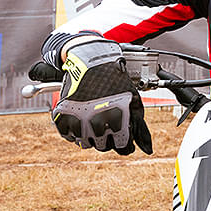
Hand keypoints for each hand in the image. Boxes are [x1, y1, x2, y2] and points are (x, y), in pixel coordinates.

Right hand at [52, 39, 152, 154]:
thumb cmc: (116, 80)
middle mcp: (96, 122)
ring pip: (86, 143)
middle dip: (108, 137)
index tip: (122, 135)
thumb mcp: (134, 100)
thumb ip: (140, 127)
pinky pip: (69, 136)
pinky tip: (82, 117)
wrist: (92, 61)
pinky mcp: (62, 117)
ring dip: (91, 134)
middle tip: (108, 122)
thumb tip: (147, 150)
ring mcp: (77, 120)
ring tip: (95, 117)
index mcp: (116, 119)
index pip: (122, 146)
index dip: (124, 142)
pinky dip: (75, 130)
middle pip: (103, 146)